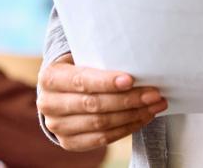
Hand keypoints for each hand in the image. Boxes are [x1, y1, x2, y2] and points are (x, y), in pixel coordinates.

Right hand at [36, 53, 167, 151]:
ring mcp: (57, 126)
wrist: (58, 95)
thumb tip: (135, 59)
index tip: (131, 80)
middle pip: (95, 104)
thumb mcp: (78, 59)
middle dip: (128, 99)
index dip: (106, 82)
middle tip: (154, 94)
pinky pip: (103, 139)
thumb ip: (97, 59)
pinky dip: (126, 129)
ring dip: (133, 115)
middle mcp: (49, 104)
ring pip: (101, 123)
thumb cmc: (76, 71)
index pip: (81, 81)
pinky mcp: (69, 143)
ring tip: (154, 106)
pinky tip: (142, 118)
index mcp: (50, 77)